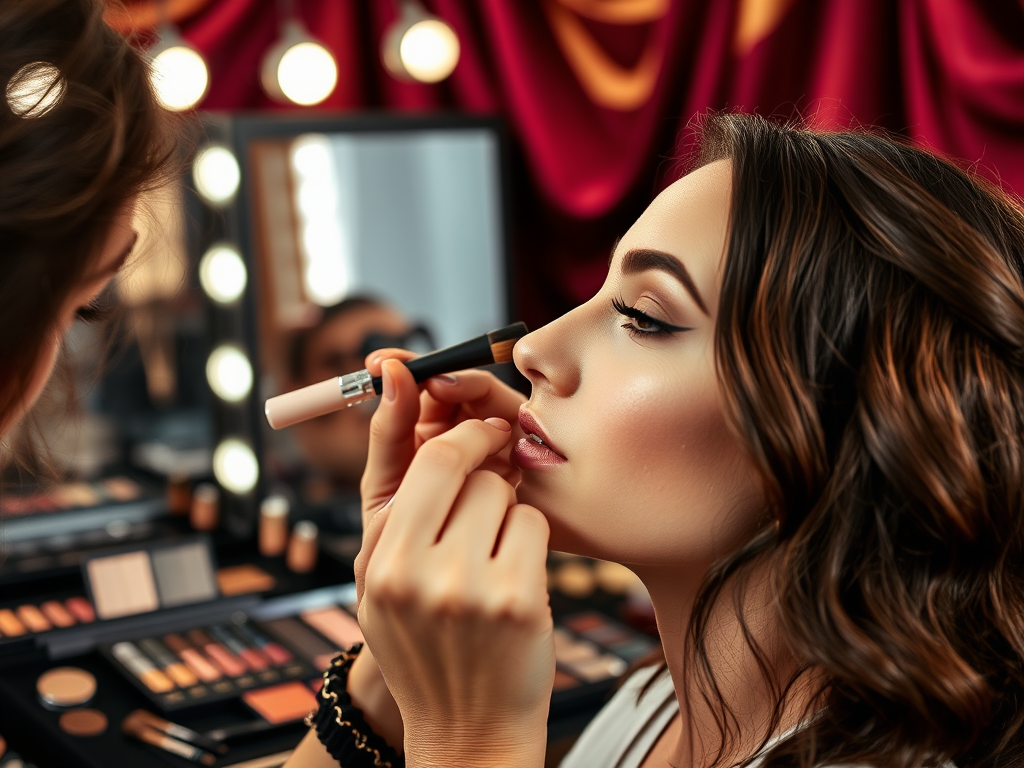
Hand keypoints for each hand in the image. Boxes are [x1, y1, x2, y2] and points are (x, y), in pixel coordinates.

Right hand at [355, 361, 552, 767]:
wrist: (466, 731)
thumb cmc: (426, 642)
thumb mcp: (383, 578)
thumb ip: (392, 495)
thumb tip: (399, 387)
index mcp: (377, 561)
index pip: (417, 459)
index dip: (443, 420)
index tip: (456, 398)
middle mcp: (413, 572)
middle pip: (460, 462)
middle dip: (483, 448)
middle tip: (495, 450)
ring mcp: (467, 587)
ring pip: (500, 491)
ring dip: (504, 504)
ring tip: (491, 547)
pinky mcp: (517, 601)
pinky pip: (532, 525)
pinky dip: (529, 539)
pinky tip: (515, 576)